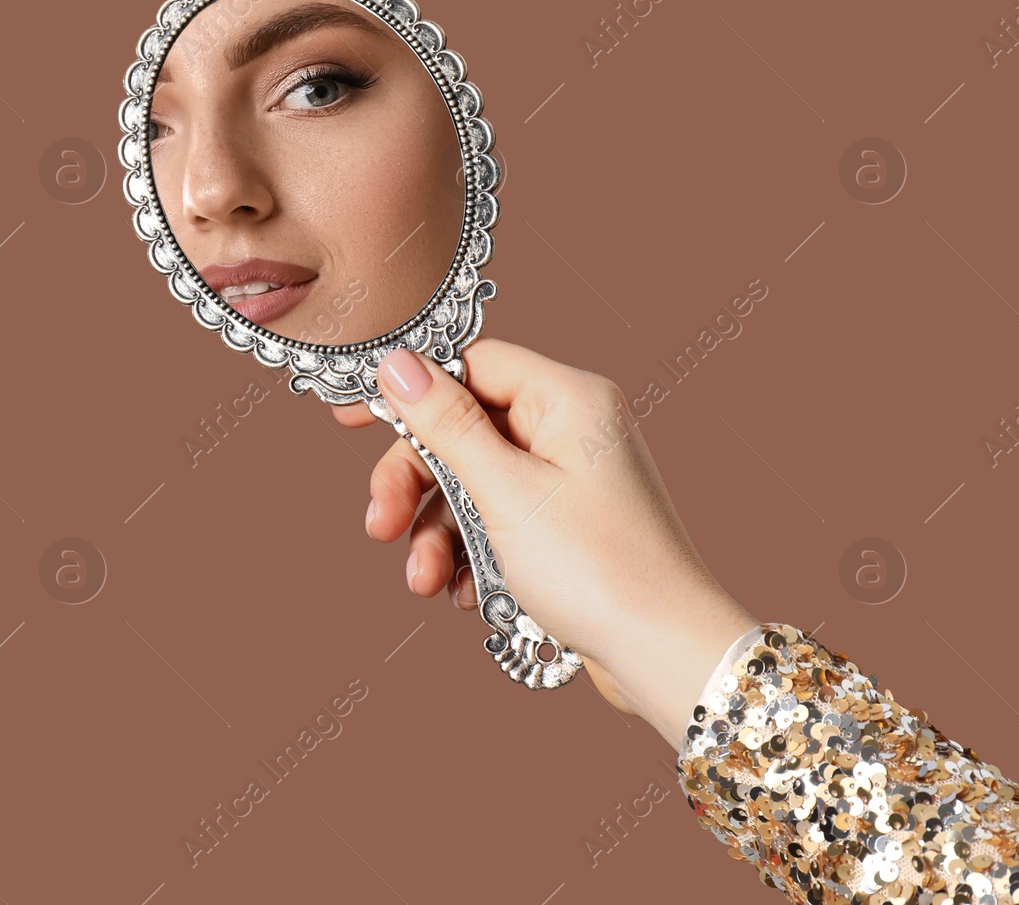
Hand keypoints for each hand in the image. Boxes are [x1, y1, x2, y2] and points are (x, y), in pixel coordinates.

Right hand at [333, 337, 758, 748]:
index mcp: (568, 399)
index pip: (472, 366)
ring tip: (426, 583)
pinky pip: (499, 524)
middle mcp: (573, 431)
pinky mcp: (567, 530)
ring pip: (475, 487)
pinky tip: (466, 596)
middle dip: (417, 486)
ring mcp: (571, 482)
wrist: (665, 656)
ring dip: (438, 534)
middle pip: (464, 433)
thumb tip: (397, 363)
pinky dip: (472, 557)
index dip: (410, 391)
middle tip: (379, 526)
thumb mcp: (505, 490)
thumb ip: (446, 423)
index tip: (353, 422)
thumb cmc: (600, 569)